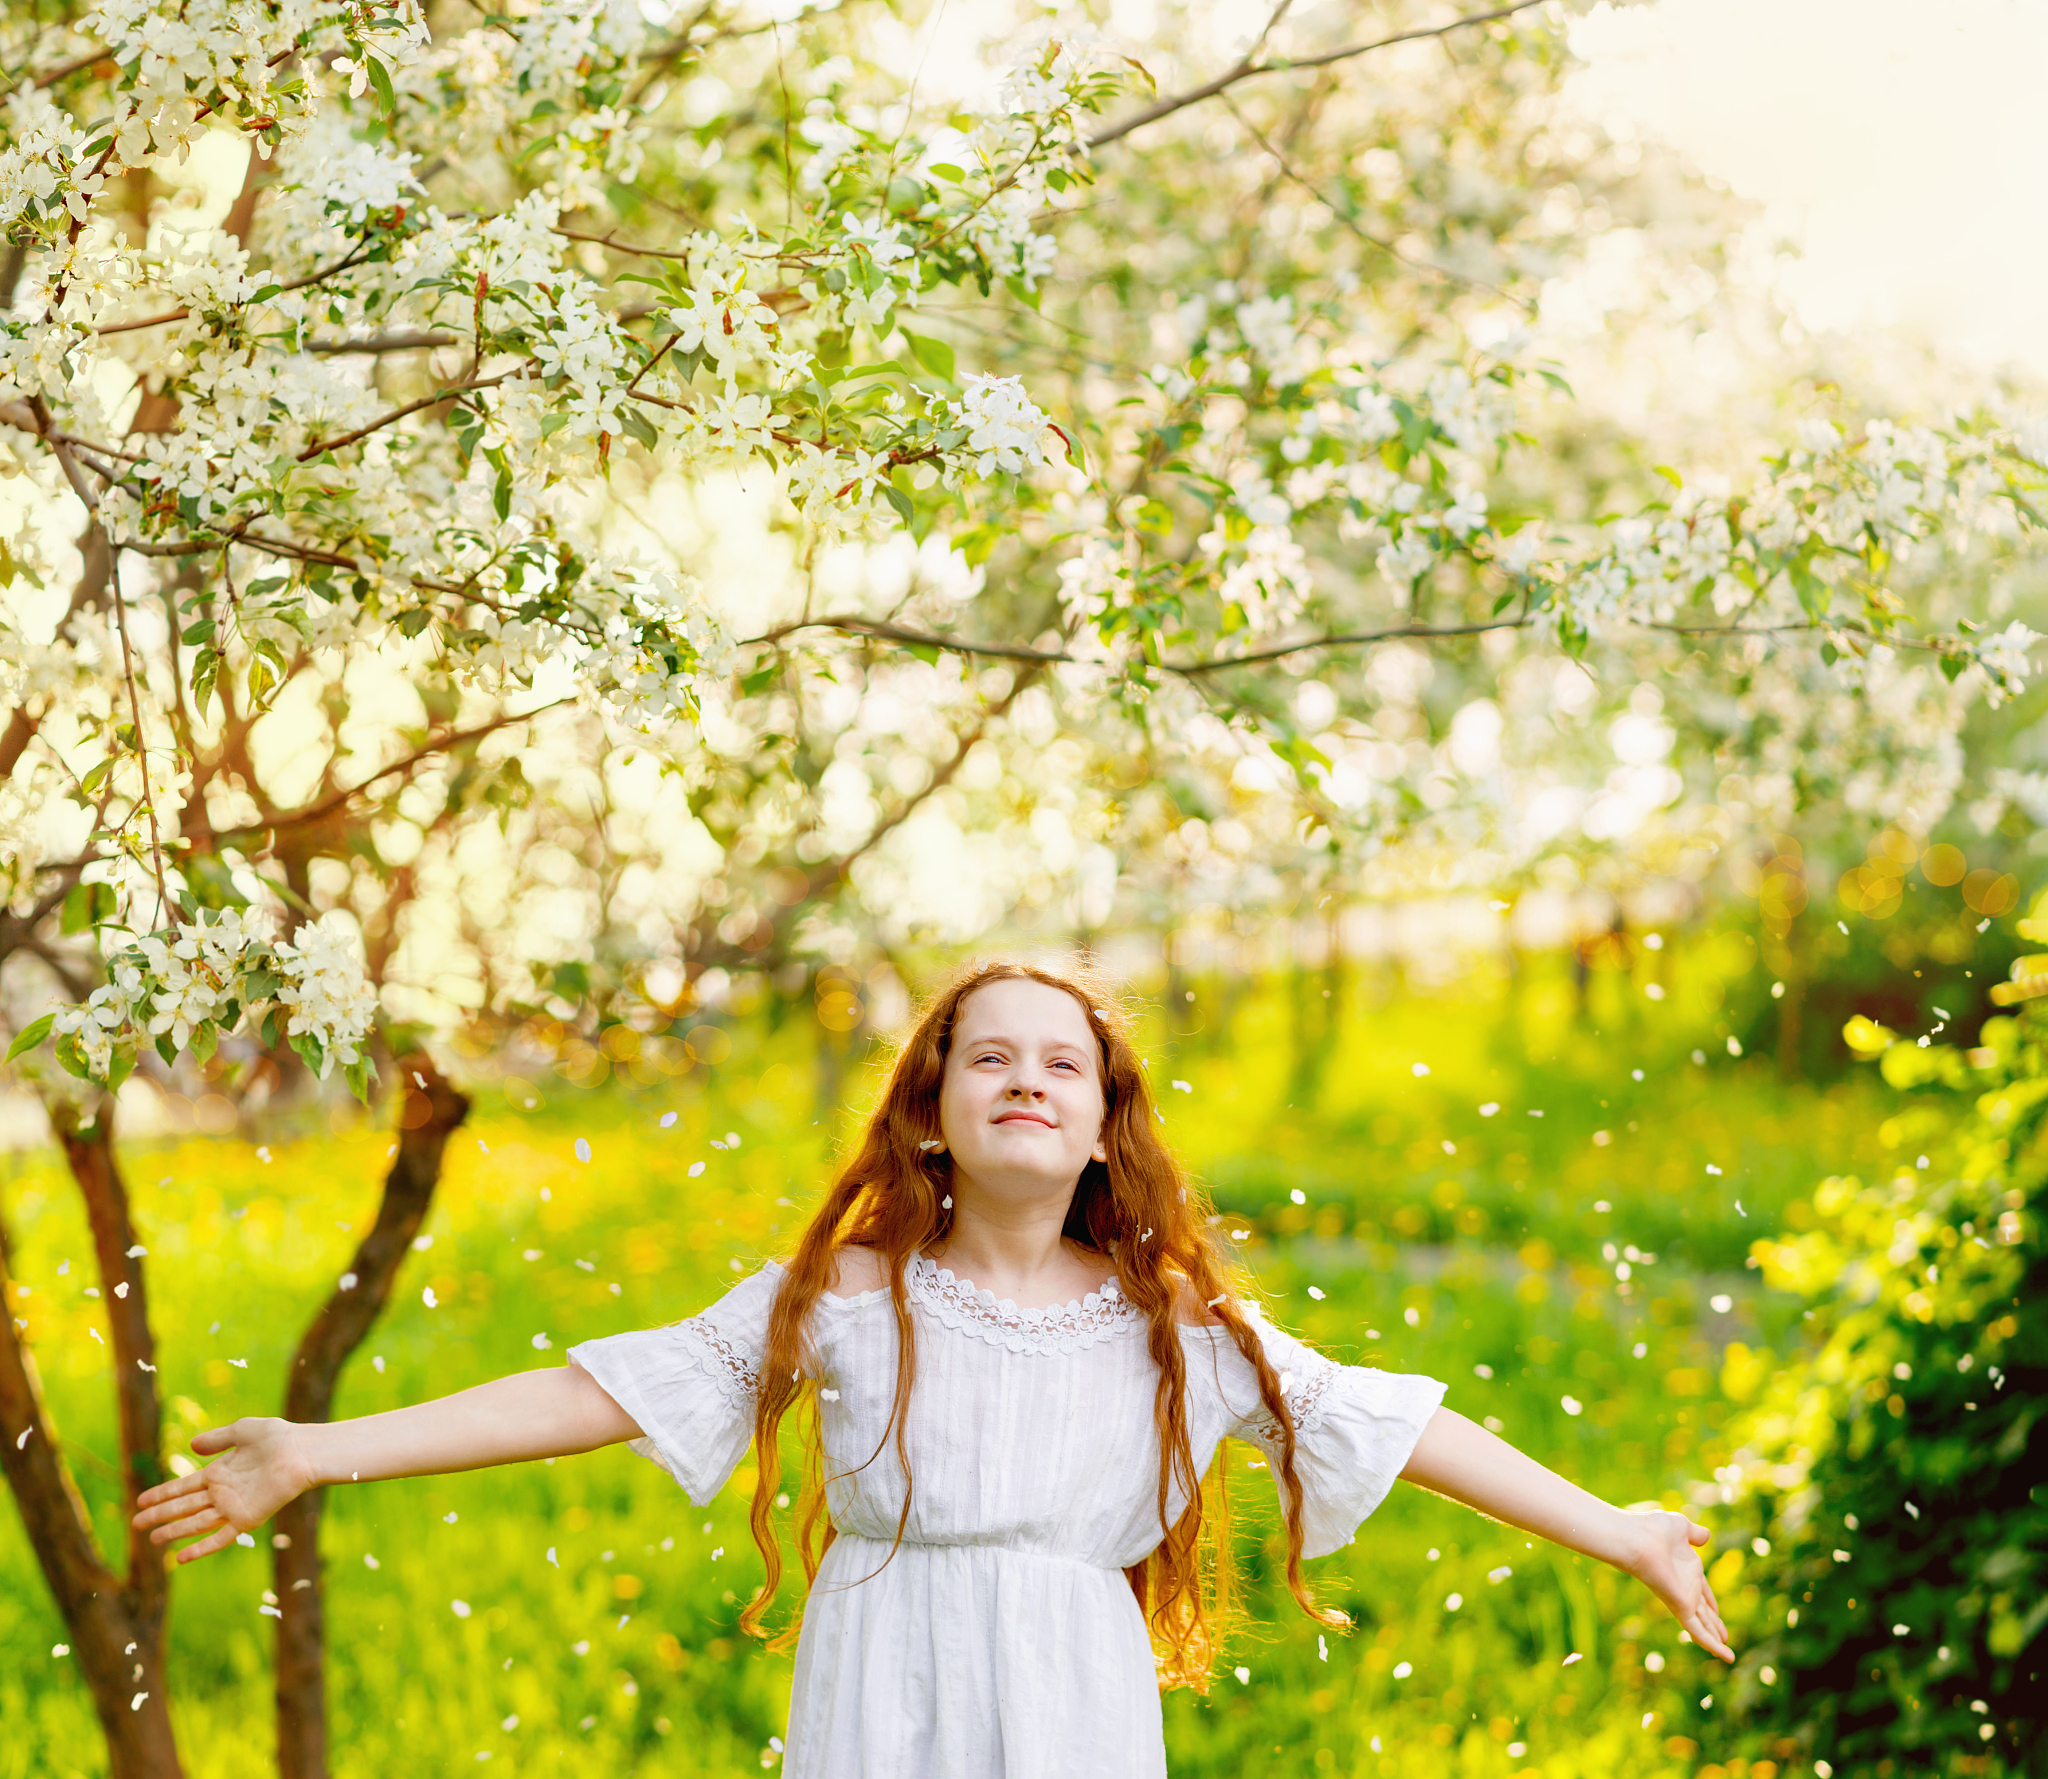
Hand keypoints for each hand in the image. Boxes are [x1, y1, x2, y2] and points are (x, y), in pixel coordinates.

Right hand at [130, 1417, 316, 1564]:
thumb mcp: (242, 1431)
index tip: (141, 1501)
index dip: (163, 1493)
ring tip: (152, 1540)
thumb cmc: (278, 1438)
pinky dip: (201, 1548)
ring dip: (174, 1532)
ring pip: (196, 1523)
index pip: (184, 1486)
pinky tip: (181, 1558)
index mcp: (220, 1472)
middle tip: (136, 1524)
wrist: (302, 1452)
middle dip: (160, 1515)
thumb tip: (191, 1446)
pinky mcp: (247, 1519)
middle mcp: (223, 1492)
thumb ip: (217, 1439)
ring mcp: (234, 1507)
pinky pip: (220, 1538)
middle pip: (184, 1506)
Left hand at [1623, 1509, 1733, 1659]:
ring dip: (1714, 1639)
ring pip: (1702, 1625)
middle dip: (1713, 1623)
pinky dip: (1713, 1644)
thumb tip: (1706, 1536)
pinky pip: (1699, 1631)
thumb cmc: (1654, 1530)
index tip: (1716, 1611)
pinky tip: (1726, 1657)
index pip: (1702, 1590)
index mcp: (1686, 1569)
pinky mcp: (1680, 1607)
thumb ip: (1695, 1533)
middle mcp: (1684, 1586)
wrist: (1638, 1538)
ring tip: (1726, 1655)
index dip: (1710, 1601)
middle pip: (1702, 1610)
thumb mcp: (1681, 1527)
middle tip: (1724, 1637)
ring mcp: (1682, 1598)